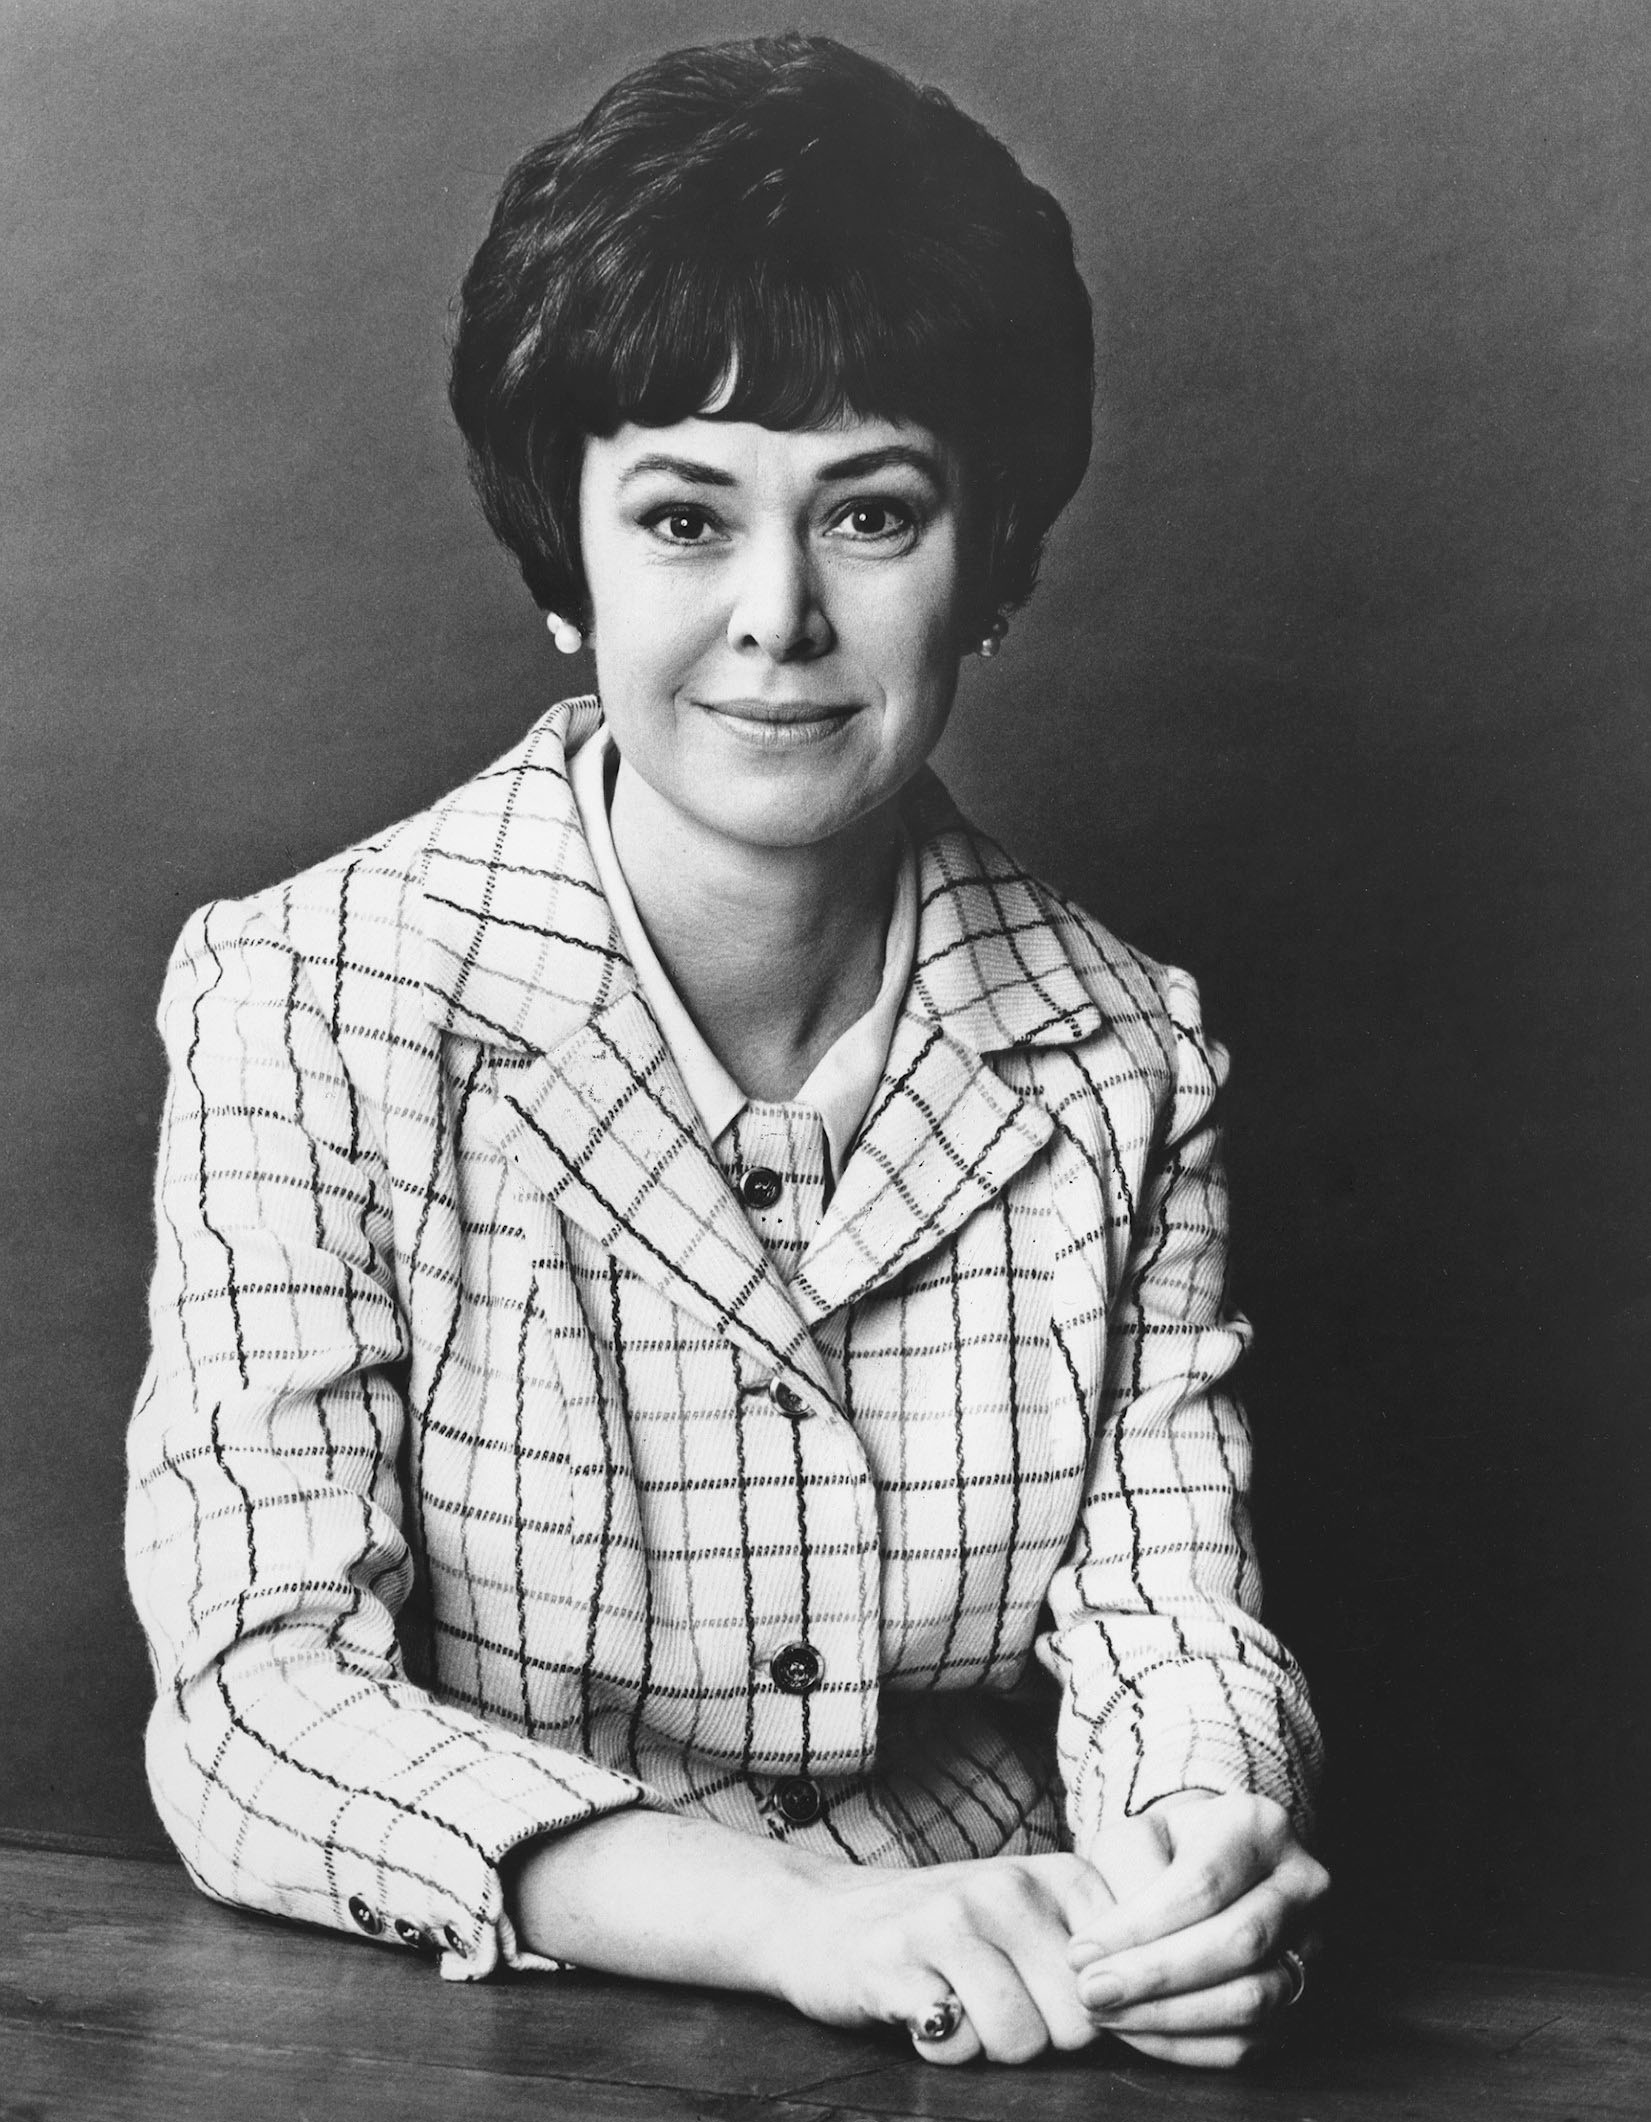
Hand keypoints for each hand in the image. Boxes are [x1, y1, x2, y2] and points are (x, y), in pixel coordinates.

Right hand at [775, 1851, 1114, 2065]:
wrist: (828, 1917)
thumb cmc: (953, 1937)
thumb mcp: (1037, 1926)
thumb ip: (1101, 1962)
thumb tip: (1177, 2028)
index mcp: (1058, 1876)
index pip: (1126, 1984)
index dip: (1095, 2017)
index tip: (1052, 1998)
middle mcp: (1008, 1886)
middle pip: (1077, 2023)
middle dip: (1043, 2036)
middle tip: (996, 2000)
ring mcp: (950, 1918)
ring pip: (1019, 2040)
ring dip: (988, 2044)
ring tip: (959, 2003)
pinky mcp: (896, 1960)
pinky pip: (954, 2045)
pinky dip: (941, 2047)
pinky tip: (922, 2009)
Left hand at [1066, 1792, 1328, 2068]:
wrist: (1218, 1864)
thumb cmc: (1166, 1848)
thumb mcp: (1136, 1834)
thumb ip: (1119, 1879)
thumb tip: (1098, 1954)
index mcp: (1259, 1826)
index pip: (1203, 1885)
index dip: (1139, 1927)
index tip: (1081, 1952)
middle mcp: (1303, 1883)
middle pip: (1237, 1943)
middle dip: (1155, 1976)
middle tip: (1090, 1991)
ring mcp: (1314, 1945)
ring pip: (1251, 2000)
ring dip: (1168, 2018)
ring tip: (1107, 2014)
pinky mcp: (1306, 1999)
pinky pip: (1251, 2041)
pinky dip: (1187, 2045)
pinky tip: (1138, 2032)